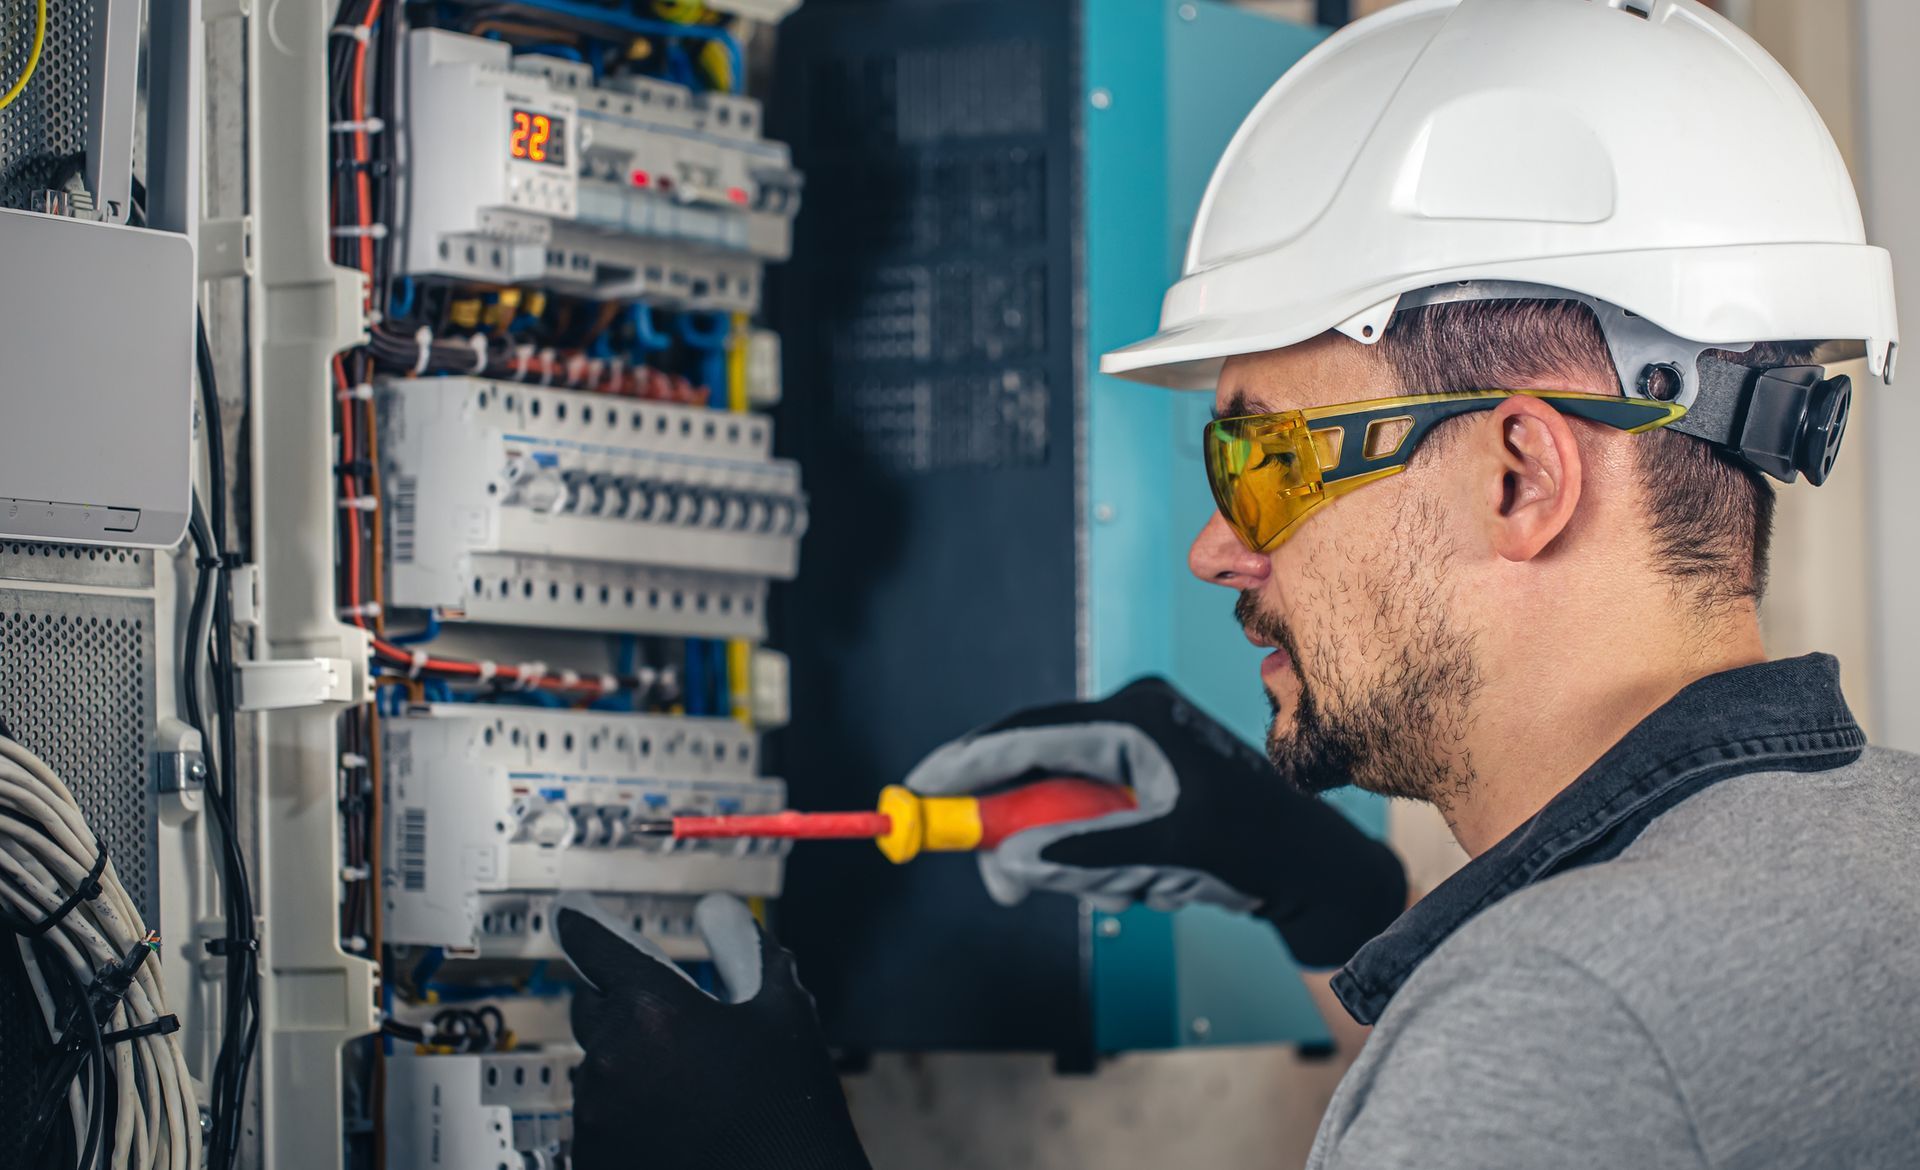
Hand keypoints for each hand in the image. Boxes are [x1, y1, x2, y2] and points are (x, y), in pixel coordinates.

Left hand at [557, 894, 870, 1169]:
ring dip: (627, 1066)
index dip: (584, 926)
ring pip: (597, 1067)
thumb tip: (722, 913)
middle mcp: (611, 1058)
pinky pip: (596, 1119)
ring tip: (685, 1090)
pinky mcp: (592, 1156)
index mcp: (652, 1010)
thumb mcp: (784, 1014)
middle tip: (670, 1026)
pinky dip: (624, 1114)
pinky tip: (671, 1123)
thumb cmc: (785, 1111)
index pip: (596, 947)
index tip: (570, 914)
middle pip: (593, 1008)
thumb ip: (747, 950)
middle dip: (623, 1006)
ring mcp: (596, 1114)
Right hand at [904, 677, 1405, 967]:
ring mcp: (1134, 747)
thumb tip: (1010, 861)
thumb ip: (1083, 854)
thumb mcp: (1167, 854)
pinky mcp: (1138, 777)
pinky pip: (1084, 814)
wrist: (1311, 865)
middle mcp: (1129, 720)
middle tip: (999, 880)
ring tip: (1130, 887)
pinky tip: (1140, 881)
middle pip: (1035, 766)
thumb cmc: (1256, 847)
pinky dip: (1092, 854)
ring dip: (1071, 854)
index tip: (920, 791)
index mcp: (1135, 719)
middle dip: (1017, 829)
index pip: (1030, 734)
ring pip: (1058, 801)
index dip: (968, 764)